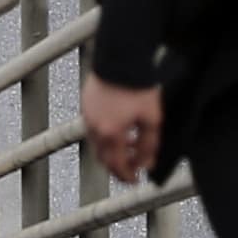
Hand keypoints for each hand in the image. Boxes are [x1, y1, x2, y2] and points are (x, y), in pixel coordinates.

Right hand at [78, 71, 163, 185]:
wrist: (122, 58)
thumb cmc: (136, 86)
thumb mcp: (151, 119)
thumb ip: (149, 145)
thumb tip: (147, 162)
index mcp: (110, 134)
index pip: (116, 165)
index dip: (126, 176)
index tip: (134, 180)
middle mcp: (95, 127)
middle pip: (103, 157)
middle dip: (116, 167)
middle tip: (128, 170)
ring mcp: (88, 114)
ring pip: (97, 142)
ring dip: (111, 150)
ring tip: (127, 147)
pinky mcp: (86, 102)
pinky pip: (93, 127)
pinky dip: (105, 135)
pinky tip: (118, 128)